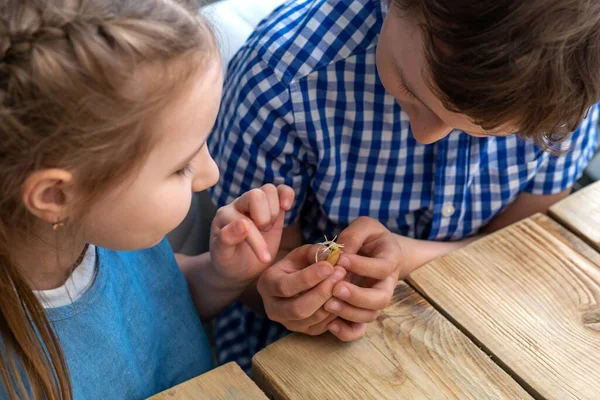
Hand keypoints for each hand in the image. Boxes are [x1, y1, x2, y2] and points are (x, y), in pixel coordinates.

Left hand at [209, 184, 293, 286]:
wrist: (239, 265)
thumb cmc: (229, 261)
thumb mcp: (223, 256)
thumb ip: (227, 239)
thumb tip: (242, 224)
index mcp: (224, 215)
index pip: (244, 219)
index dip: (257, 240)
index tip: (264, 259)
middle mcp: (239, 204)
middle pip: (256, 194)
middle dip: (265, 218)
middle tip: (262, 233)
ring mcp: (256, 203)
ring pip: (269, 190)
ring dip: (274, 211)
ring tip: (268, 227)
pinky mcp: (272, 205)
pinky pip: (281, 189)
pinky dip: (287, 194)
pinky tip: (286, 207)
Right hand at [257, 244, 347, 334]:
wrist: (296, 281)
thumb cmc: (298, 264)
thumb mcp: (302, 253)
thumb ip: (315, 252)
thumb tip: (332, 257)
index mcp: (267, 285)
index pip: (285, 286)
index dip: (309, 277)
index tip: (329, 266)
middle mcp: (273, 309)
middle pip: (298, 309)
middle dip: (322, 292)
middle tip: (341, 274)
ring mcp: (288, 323)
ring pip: (312, 319)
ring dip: (333, 301)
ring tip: (346, 282)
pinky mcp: (304, 331)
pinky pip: (322, 327)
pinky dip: (336, 312)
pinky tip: (344, 295)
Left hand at [324, 216, 402, 340]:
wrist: (376, 251)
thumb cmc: (369, 237)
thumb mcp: (364, 227)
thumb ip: (354, 235)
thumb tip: (339, 253)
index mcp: (391, 260)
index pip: (382, 268)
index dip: (362, 265)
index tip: (341, 258)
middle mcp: (387, 284)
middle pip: (381, 299)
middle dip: (358, 296)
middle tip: (337, 287)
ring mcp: (375, 300)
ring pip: (370, 315)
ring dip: (349, 312)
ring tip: (327, 302)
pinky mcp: (362, 311)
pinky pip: (359, 330)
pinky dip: (346, 332)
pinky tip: (330, 324)